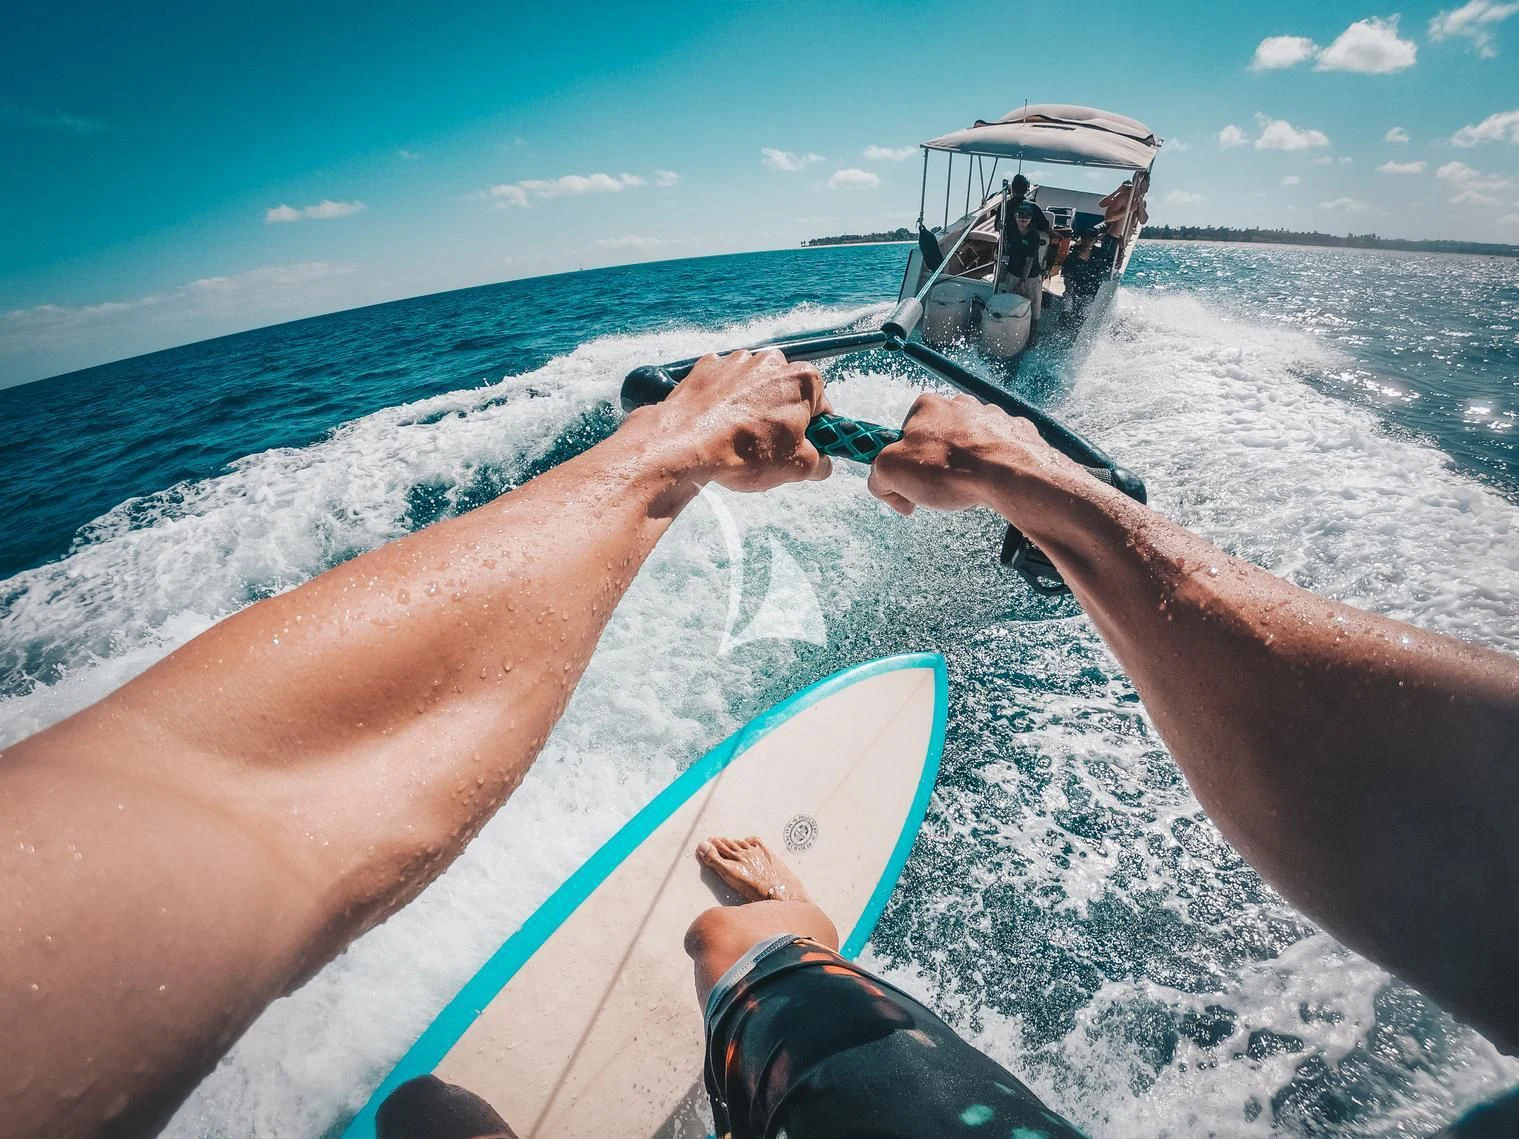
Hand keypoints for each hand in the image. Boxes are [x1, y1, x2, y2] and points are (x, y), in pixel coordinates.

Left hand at [653, 349, 832, 491]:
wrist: (686, 444)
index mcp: (801, 379)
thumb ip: (820, 462)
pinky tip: (717, 425)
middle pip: (785, 392)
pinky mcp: (707, 367)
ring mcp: (736, 361)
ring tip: (738, 438)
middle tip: (768, 445)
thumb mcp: (797, 468)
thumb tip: (822, 463)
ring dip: (751, 407)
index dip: (814, 428)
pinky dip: (723, 401)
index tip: (804, 443)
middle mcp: (771, 361)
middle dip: (781, 415)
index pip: (820, 404)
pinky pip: (723, 385)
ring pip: (753, 387)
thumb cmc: (745, 451)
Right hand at [867, 393, 1077, 516]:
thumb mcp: (890, 472)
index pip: (904, 433)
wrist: (1008, 475)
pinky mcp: (1015, 434)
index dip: (901, 462)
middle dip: (933, 466)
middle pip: (937, 439)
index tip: (905, 483)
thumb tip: (882, 486)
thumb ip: (877, 477)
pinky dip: (991, 469)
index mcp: (927, 406)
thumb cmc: (951, 469)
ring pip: (968, 446)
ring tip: (965, 489)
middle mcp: (960, 405)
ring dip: (963, 468)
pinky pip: (996, 453)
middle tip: (936, 490)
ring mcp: (991, 417)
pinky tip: (988, 484)